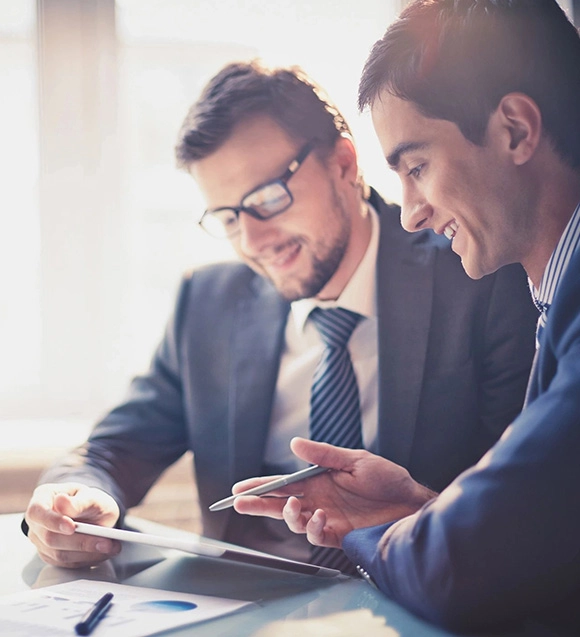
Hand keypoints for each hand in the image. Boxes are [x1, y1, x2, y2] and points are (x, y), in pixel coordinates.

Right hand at [24, 482, 121, 567]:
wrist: (94, 513)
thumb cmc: (90, 501)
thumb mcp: (91, 496)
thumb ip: (79, 501)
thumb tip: (61, 502)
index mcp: (42, 497)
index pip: (37, 512)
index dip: (52, 521)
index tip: (71, 527)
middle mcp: (37, 521)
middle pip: (49, 537)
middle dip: (80, 542)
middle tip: (107, 542)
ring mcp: (41, 540)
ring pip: (58, 554)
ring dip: (88, 553)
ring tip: (112, 547)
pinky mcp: (51, 556)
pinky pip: (67, 563)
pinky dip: (88, 559)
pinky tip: (104, 552)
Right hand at [233, 438, 435, 547]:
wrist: (411, 503)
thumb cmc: (386, 478)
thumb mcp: (355, 460)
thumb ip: (323, 455)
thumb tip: (294, 444)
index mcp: (318, 480)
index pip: (283, 483)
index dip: (261, 486)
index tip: (240, 488)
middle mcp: (318, 500)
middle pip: (280, 504)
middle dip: (259, 505)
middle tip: (239, 504)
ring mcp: (327, 518)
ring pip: (295, 521)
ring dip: (287, 515)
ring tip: (292, 506)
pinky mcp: (339, 535)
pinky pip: (317, 535)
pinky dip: (313, 527)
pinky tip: (318, 517)